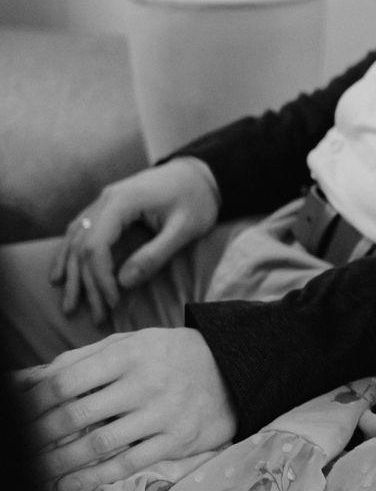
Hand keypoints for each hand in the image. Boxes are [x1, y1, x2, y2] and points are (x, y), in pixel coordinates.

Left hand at [16, 326, 237, 490]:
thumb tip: (23, 380)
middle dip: (41, 434)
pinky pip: (126, 464)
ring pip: (99, 444)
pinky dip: (91, 478)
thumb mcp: (127, 344)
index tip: (18, 414)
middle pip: (78, 414)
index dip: (34, 401)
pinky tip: (67, 485)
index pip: (67, 380)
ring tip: (37, 470)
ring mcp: (162, 413)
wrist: (233, 370)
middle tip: (22, 447)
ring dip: (60, 461)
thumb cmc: (167, 356)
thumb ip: (77, 360)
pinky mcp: (176, 440)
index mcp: (128, 353)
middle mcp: (145, 382)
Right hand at [50, 159, 219, 322]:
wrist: (199, 173)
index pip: (97, 246)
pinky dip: (69, 255)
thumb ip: (155, 255)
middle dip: (87, 284)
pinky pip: (79, 232)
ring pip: (76, 240)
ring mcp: (103, 201)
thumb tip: (123, 283)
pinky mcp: (106, 207)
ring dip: (73, 274)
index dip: (101, 278)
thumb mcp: (184, 229)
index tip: (113, 303)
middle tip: (97, 317)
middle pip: (83, 247)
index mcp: (123, 201)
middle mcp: (105, 199)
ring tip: (70, 306)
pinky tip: (61, 275)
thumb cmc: (197, 199)